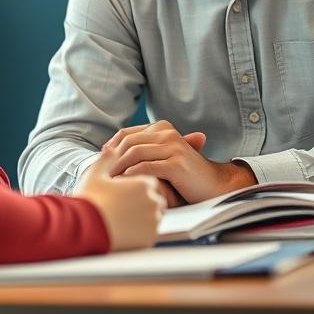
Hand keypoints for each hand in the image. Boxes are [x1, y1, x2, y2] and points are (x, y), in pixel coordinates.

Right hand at [75, 147, 166, 250]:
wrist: (85, 228)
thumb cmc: (91, 199)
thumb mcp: (97, 174)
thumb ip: (108, 159)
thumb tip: (111, 149)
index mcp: (143, 184)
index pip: (150, 182)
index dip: (137, 186)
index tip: (125, 191)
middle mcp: (153, 201)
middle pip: (155, 198)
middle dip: (144, 201)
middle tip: (125, 205)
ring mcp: (153, 221)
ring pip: (155, 216)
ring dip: (145, 215)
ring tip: (125, 217)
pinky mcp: (150, 237)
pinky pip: (151, 232)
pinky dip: (143, 230)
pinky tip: (127, 229)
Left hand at [105, 121, 256, 202]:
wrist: (215, 185)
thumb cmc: (186, 175)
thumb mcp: (164, 157)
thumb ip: (145, 151)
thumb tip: (111, 152)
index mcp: (162, 128)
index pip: (127, 134)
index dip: (111, 146)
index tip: (99, 160)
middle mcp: (167, 133)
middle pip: (128, 142)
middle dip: (111, 157)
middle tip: (97, 172)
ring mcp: (172, 146)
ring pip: (135, 153)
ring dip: (118, 166)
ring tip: (107, 179)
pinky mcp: (176, 163)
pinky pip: (146, 167)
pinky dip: (131, 175)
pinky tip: (123, 185)